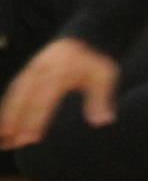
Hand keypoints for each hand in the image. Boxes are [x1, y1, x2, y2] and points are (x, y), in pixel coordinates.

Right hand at [0, 39, 120, 147]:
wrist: (83, 39)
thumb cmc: (95, 62)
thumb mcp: (105, 75)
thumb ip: (101, 99)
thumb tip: (103, 122)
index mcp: (59, 72)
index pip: (45, 99)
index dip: (37, 119)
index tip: (32, 138)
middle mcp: (41, 70)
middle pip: (25, 98)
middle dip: (17, 120)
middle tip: (12, 142)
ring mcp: (32, 70)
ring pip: (15, 94)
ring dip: (8, 114)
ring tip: (3, 137)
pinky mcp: (28, 72)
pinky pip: (14, 89)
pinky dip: (8, 105)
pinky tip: (5, 123)